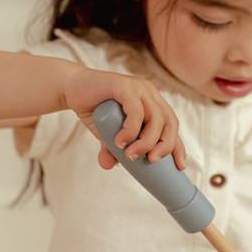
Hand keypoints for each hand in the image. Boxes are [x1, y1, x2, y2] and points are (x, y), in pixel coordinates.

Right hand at [62, 67, 185, 170]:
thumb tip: (108, 166)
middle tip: (151, 161)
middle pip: (170, 123)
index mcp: (154, 105)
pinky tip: (120, 142)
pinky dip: (131, 130)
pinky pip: (135, 111)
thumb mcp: (107, 135)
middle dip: (165, 146)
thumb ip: (111, 150)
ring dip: (147, 141)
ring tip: (131, 155)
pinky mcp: (124, 85)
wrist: (71, 88)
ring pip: (156, 118)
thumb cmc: (95, 111)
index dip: (178, 147)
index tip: (180, 166)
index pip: (173, 127)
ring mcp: (139, 88)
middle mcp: (150, 94)